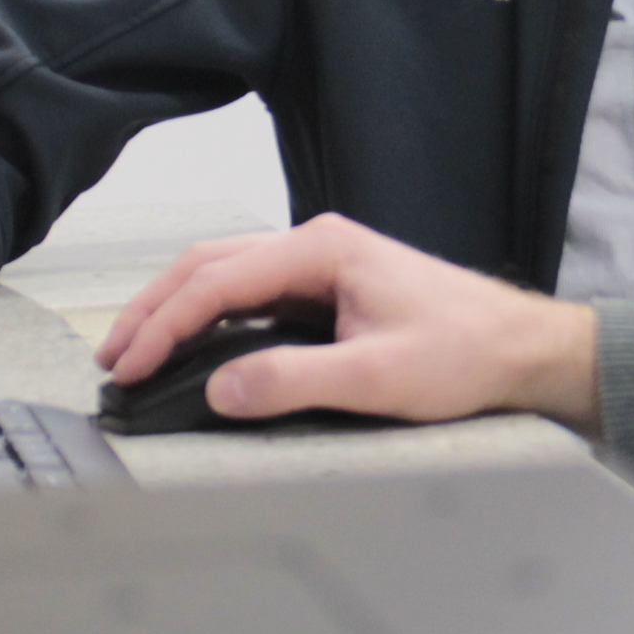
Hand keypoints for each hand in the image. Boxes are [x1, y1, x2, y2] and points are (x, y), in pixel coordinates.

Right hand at [95, 214, 598, 431]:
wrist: (521, 349)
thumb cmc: (466, 352)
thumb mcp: (377, 377)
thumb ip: (293, 380)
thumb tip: (222, 388)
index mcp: (321, 248)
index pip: (217, 280)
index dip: (164, 325)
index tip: (130, 365)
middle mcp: (316, 244)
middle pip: (208, 266)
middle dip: (152, 310)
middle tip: (112, 359)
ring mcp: (320, 264)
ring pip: (224, 275)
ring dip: (175, 310)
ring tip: (135, 351)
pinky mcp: (327, 288)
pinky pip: (250, 293)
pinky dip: (208, 315)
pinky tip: (190, 343)